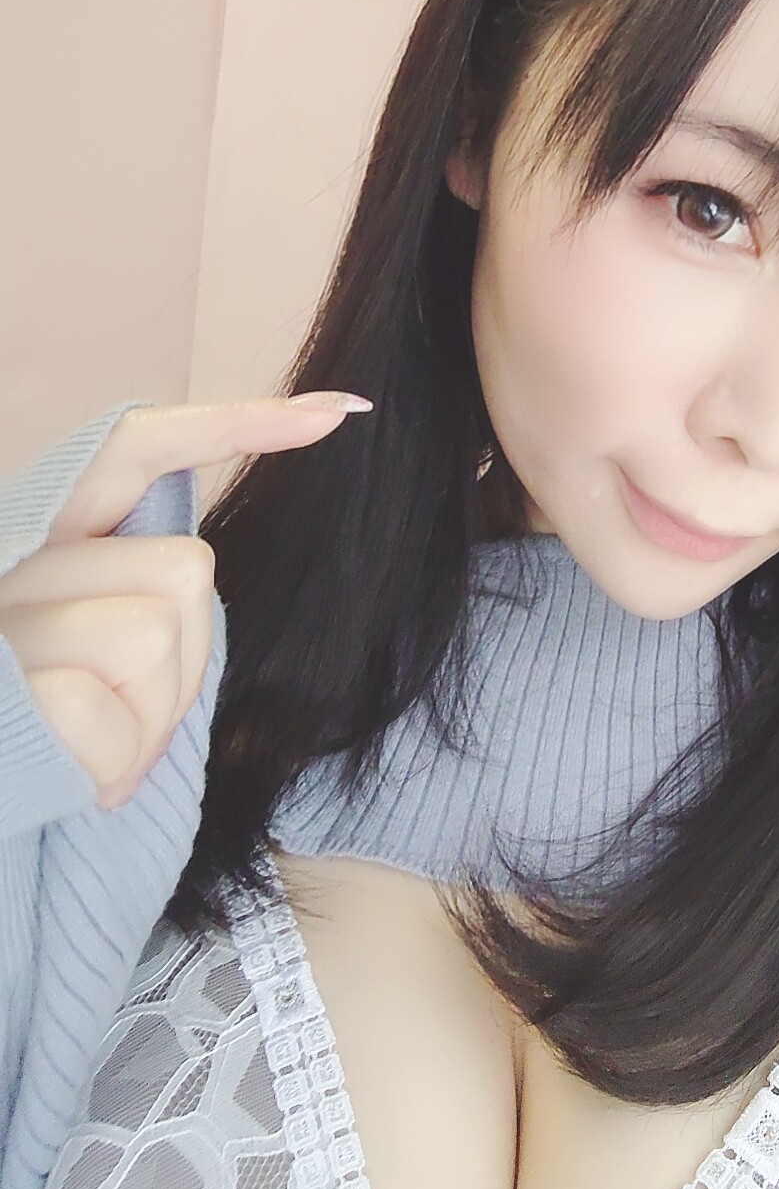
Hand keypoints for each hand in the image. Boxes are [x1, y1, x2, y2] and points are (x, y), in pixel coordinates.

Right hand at [0, 393, 371, 809]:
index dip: (235, 422)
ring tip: (94, 748)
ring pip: (158, 636)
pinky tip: (77, 776)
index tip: (336, 412)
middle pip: (184, 569)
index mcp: (40, 545)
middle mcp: (13, 566)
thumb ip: (139, 599)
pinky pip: (122, 719)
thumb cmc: (43, 742)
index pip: (135, 449)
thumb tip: (199, 571)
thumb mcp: (92, 657)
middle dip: (186, 661)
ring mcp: (7, 625)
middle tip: (122, 713)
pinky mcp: (9, 690)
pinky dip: (118, 763)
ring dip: (151, 719)